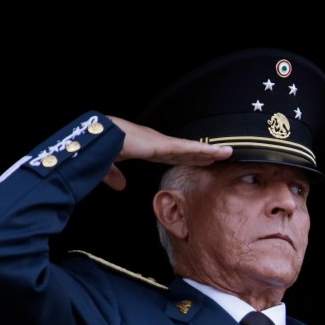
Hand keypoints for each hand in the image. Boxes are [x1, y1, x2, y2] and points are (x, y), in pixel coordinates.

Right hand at [101, 116, 233, 190]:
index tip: (198, 161)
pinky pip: (189, 149)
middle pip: (186, 151)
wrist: (98, 137)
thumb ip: (115, 176)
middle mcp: (156, 143)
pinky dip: (205, 150)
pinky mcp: (164, 144)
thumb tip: (120, 186)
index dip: (186, 158)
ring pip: (192, 149)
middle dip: (202, 155)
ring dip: (210, 151)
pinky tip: (218, 152)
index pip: (171, 155)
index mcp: (145, 148)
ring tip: (227, 153)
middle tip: (220, 157)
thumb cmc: (100, 148)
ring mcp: (161, 143)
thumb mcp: (108, 167)